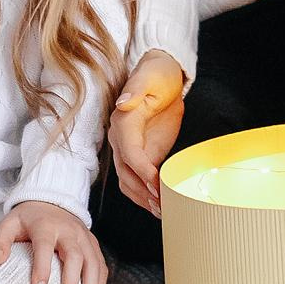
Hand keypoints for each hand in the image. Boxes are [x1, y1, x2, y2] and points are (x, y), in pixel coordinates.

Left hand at [0, 200, 107, 283]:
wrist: (52, 201)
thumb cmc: (29, 219)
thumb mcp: (9, 223)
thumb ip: (0, 241)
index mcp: (46, 226)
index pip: (44, 246)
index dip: (42, 268)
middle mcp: (69, 231)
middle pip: (74, 257)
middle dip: (71, 283)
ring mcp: (84, 237)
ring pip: (93, 262)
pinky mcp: (93, 243)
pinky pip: (100, 265)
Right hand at [109, 52, 186, 217]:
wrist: (162, 72)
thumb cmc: (158, 73)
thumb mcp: (150, 75)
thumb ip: (137, 88)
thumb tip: (123, 103)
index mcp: (124, 121)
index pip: (129, 153)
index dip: (142, 171)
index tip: (157, 184)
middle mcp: (120, 137)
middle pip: (126, 173)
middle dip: (144, 193)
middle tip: (163, 205)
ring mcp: (127, 147)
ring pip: (127, 181)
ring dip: (143, 199)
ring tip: (162, 211)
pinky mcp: (138, 153)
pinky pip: (135, 179)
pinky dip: (144, 194)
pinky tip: (158, 204)